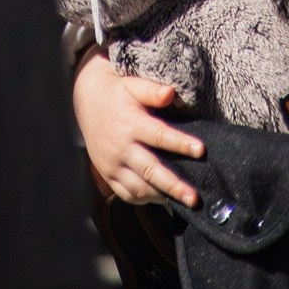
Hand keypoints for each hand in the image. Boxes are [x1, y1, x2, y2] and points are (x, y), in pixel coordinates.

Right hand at [71, 53, 201, 208]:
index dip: (180, 143)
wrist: (86, 103)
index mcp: (130, 123)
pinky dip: (146, 199)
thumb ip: (151, 90)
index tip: (202, 150)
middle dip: (173, 186)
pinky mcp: (108, 175)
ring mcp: (113, 163)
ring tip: (184, 202)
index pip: (158, 136)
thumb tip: (171, 92)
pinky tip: (162, 198)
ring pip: (139, 187)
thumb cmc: (117, 94)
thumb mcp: (132, 86)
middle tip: (194, 198)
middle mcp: (121, 146)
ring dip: (162, 196)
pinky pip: (128, 194)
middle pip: (150, 170)